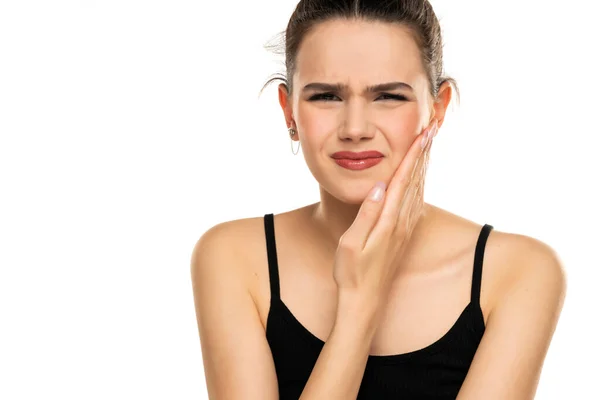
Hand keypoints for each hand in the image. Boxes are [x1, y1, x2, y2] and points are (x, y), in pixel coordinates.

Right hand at [333, 120, 436, 303]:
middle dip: (423, 154)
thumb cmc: (352, 275)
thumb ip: (367, 214)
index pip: (403, 180)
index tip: (423, 134)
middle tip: (432, 130)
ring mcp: (404, 232)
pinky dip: (419, 186)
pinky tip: (420, 183)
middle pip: (416, 182)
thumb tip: (380, 186)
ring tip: (428, 147)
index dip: (414, 155)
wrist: (365, 304)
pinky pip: (415, 205)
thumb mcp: (352, 244)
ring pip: (418, 192)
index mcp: (389, 222)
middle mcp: (402, 224)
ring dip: (423, 167)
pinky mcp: (402, 238)